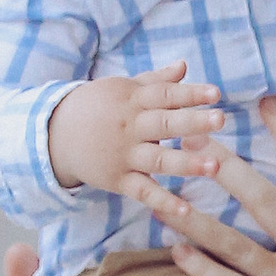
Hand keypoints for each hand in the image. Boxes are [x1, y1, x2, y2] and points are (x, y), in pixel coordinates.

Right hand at [46, 61, 227, 198]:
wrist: (55, 134)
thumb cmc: (97, 107)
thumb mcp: (122, 89)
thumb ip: (155, 80)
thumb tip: (184, 65)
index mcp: (132, 101)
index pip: (165, 95)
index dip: (190, 93)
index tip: (216, 93)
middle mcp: (129, 127)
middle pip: (164, 124)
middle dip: (192, 122)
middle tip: (220, 119)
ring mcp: (123, 155)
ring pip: (158, 160)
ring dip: (186, 163)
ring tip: (214, 166)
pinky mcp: (117, 180)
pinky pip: (142, 191)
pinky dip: (163, 201)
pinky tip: (185, 210)